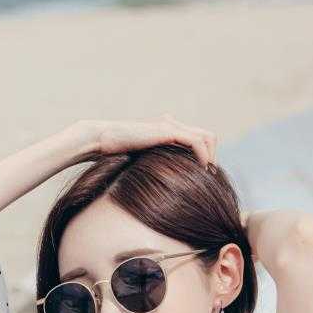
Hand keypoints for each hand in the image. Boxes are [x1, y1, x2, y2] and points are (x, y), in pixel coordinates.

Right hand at [78, 114, 217, 168]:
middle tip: (209, 177)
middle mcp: (171, 125)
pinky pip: (196, 142)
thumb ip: (151, 165)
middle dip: (212, 156)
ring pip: (206, 137)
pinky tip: (200, 170)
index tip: (202, 175)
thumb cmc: (112, 153)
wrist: (100, 140)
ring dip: (211, 157)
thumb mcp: (137, 160)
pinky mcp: (167, 131)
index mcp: (166, 130)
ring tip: (207, 175)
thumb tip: (155, 187)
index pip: (197, 138)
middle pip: (207, 136)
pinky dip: (202, 156)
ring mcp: (170, 126)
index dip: (204, 155)